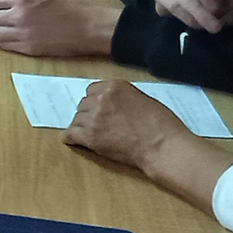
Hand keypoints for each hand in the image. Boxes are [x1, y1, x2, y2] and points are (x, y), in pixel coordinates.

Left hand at [0, 0, 121, 56]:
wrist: (88, 27)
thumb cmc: (69, 7)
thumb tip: (5, 0)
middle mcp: (18, 16)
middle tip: (1, 18)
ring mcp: (22, 34)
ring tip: (9, 29)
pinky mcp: (28, 49)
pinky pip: (5, 46)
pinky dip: (7, 42)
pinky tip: (17, 38)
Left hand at [64, 79, 191, 172]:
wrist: (162, 146)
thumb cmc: (161, 125)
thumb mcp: (143, 99)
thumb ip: (123, 98)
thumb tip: (114, 104)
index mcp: (115, 86)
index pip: (92, 90)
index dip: (96, 101)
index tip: (100, 109)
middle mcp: (101, 98)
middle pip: (83, 104)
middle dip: (90, 114)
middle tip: (99, 125)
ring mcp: (93, 117)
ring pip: (76, 119)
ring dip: (82, 127)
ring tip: (94, 135)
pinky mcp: (89, 136)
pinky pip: (70, 135)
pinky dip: (71, 138)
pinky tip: (73, 141)